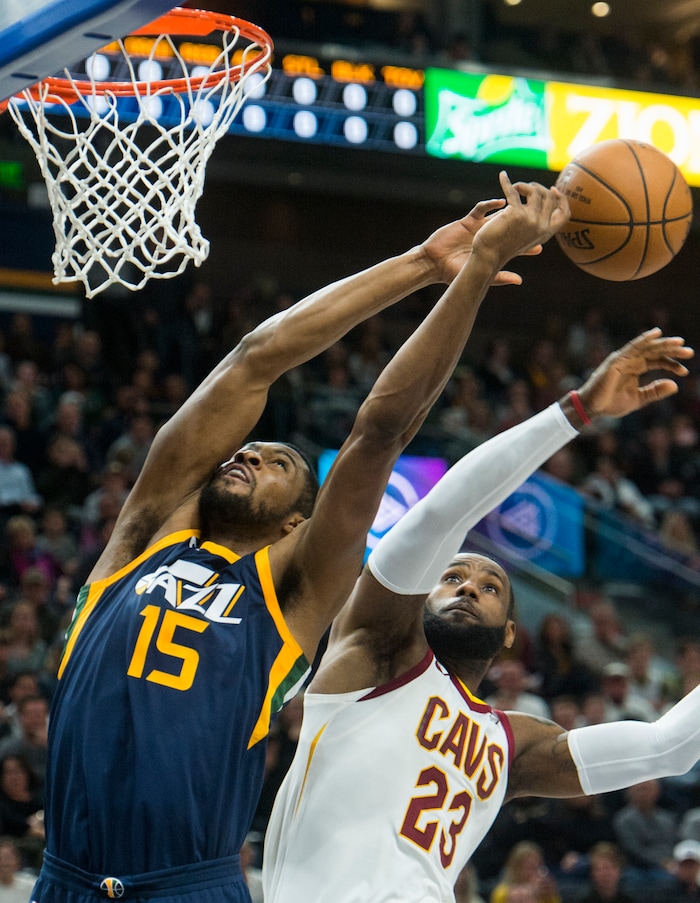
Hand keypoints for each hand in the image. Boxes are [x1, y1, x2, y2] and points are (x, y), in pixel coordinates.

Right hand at [419, 171, 567, 285]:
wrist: (433, 263)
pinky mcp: (468, 220)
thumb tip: (520, 281)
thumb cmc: (452, 273)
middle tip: (538, 215)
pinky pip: (481, 209)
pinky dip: (490, 205)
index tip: (542, 243)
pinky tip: (500, 202)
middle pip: (510, 228)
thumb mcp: (477, 274)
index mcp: (492, 252)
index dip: (529, 244)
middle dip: (524, 222)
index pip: (515, 247)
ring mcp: (479, 228)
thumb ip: (499, 277)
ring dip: (510, 207)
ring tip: (523, 202)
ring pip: (499, 214)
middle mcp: (489, 239)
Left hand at [469, 171, 569, 274]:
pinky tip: (502, 176)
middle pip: (549, 197)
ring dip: (524, 185)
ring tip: (514, 188)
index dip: (562, 199)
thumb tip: (546, 204)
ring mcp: (530, 219)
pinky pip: (513, 191)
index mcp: (546, 233)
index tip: (553, 189)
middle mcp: (541, 226)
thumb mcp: (527, 237)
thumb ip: (537, 223)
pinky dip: (506, 182)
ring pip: (535, 191)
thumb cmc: (504, 247)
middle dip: (538, 188)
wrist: (488, 256)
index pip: (564, 213)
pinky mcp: (515, 213)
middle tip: (524, 188)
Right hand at [575, 328, 693, 418]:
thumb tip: (675, 385)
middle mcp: (630, 361)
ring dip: (663, 344)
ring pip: (646, 348)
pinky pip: (632, 347)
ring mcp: (623, 359)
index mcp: (635, 369)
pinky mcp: (616, 360)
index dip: (671, 364)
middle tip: (689, 352)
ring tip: (679, 343)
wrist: (592, 408)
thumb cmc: (611, 403)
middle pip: (654, 352)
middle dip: (672, 352)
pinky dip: (644, 339)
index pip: (657, 361)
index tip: (685, 371)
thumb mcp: (638, 399)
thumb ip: (655, 391)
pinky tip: (656, 334)